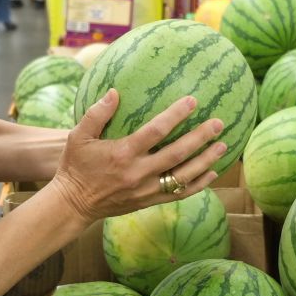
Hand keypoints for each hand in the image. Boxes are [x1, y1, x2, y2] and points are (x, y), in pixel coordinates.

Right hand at [50, 89, 226, 224]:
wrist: (72, 204)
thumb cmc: (75, 166)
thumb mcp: (78, 136)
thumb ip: (97, 113)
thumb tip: (115, 92)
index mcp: (123, 153)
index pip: (156, 131)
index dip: (176, 115)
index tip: (193, 101)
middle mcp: (138, 172)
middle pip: (177, 154)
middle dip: (200, 138)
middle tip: (218, 123)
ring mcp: (145, 190)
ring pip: (183, 176)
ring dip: (205, 161)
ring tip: (223, 146)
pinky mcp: (148, 202)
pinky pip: (179, 194)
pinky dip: (198, 184)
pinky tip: (212, 173)